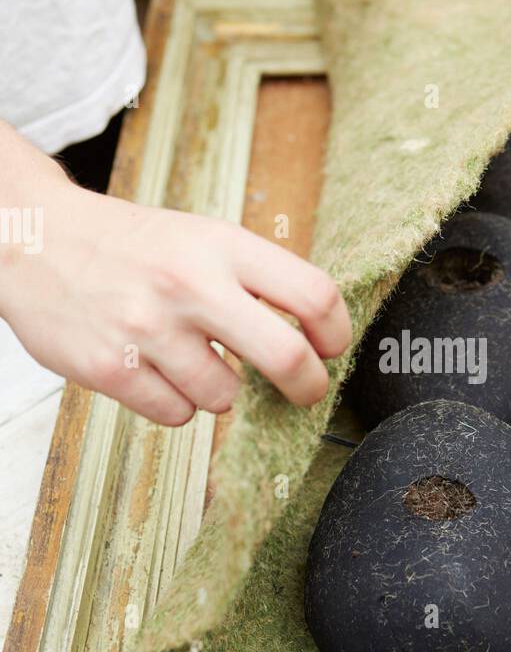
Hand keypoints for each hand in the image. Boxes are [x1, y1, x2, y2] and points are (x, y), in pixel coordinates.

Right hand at [0, 129, 351, 425]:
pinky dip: (174, 402)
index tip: (331, 347)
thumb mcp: (200, 236)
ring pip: (225, 398)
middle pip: (286, 357)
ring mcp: (147, 329)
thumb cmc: (129, 244)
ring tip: (188, 358)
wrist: (32, 239)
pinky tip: (154, 370)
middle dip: (307, 386)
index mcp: (220, 245)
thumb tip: (315, 333)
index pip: (313, 294)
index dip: (336, 333)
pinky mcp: (110, 369)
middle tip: (305, 391)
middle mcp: (188, 284)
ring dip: (219, 390)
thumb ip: (254, 277)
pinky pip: (176, 415)